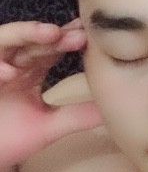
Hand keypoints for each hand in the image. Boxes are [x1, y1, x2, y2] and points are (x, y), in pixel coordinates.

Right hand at [0, 19, 101, 168]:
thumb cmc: (7, 138)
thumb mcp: (47, 127)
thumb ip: (77, 116)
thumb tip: (113, 111)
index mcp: (31, 69)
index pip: (53, 48)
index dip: (71, 40)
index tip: (91, 35)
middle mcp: (12, 63)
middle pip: (35, 42)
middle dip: (57, 37)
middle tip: (80, 36)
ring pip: (7, 41)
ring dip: (28, 35)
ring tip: (52, 33)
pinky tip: (10, 72)